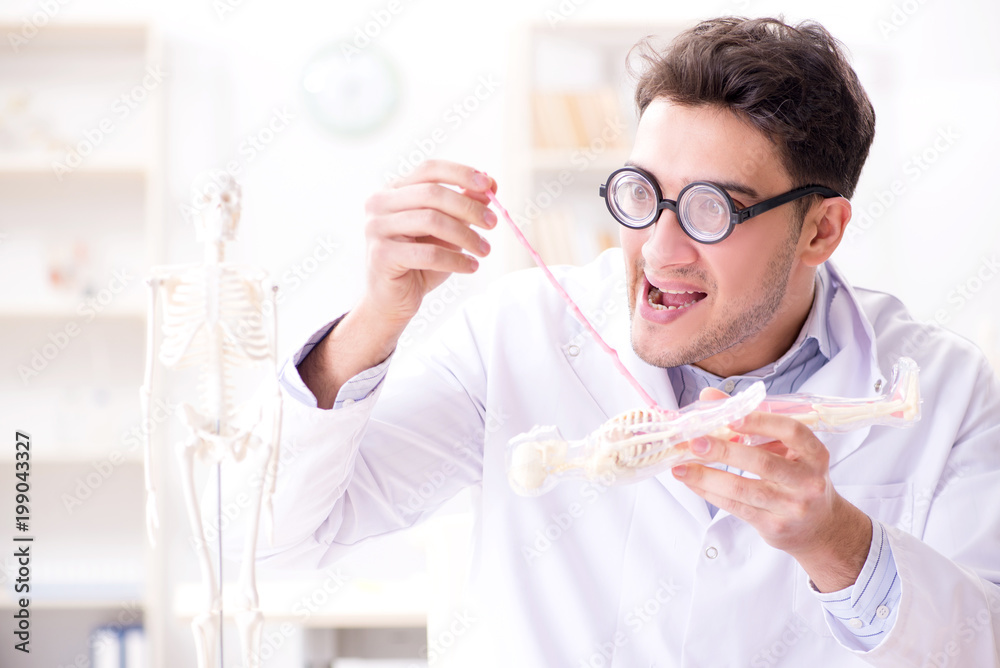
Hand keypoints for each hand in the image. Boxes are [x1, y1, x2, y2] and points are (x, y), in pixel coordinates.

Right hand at [361, 159, 496, 327]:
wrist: (393, 300)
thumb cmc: (420, 262)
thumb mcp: (446, 231)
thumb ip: (462, 207)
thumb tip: (490, 186)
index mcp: (393, 190)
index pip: (429, 170)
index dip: (461, 173)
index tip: (489, 185)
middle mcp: (379, 203)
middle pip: (432, 194)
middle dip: (468, 207)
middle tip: (493, 223)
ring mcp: (376, 228)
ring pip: (431, 221)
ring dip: (466, 236)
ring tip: (485, 250)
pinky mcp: (381, 255)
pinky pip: (428, 253)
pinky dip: (456, 260)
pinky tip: (471, 266)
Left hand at [671, 388, 871, 591]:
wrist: (818, 527)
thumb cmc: (797, 479)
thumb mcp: (786, 450)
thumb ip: (752, 422)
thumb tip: (710, 398)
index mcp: (814, 454)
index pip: (791, 432)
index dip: (761, 422)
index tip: (731, 416)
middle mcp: (808, 481)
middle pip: (762, 462)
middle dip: (724, 451)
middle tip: (695, 441)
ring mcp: (792, 506)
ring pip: (744, 489)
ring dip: (707, 476)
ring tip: (681, 467)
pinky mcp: (774, 526)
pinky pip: (736, 506)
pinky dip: (709, 492)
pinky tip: (692, 482)